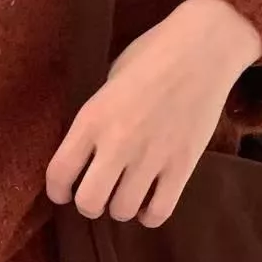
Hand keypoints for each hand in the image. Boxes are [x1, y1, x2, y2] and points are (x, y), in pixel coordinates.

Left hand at [46, 0, 261, 227]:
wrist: (204, 47)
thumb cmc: (152, 56)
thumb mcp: (108, 82)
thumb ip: (96, 120)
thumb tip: (87, 154)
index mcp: (92, 118)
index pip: (59, 173)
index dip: (56, 191)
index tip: (62, 192)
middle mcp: (118, 142)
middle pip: (88, 203)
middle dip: (89, 204)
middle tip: (97, 194)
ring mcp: (152, 156)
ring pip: (122, 211)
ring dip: (120, 208)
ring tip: (125, 195)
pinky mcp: (183, 165)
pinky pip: (159, 212)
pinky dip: (149, 215)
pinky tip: (148, 202)